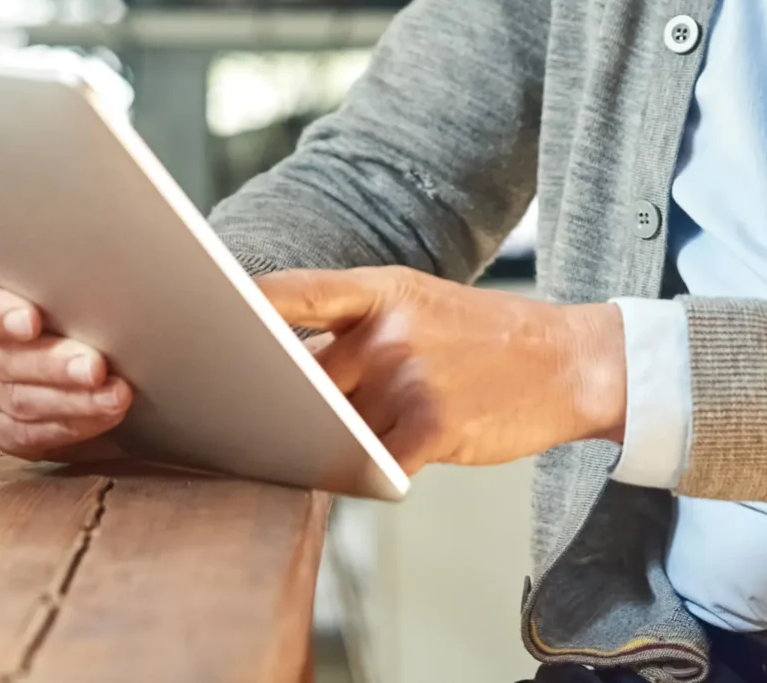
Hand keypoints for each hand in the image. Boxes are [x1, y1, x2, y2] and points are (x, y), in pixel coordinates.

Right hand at [0, 272, 130, 461]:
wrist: (85, 343)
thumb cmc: (78, 295)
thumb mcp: (69, 272)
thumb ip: (74, 266)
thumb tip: (114, 234)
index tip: (30, 320)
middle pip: (2, 357)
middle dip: (53, 364)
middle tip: (95, 365)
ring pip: (21, 399)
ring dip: (73, 400)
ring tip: (115, 395)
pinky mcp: (2, 425)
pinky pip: (30, 433)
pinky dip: (72, 425)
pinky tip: (104, 415)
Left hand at [257, 267, 624, 473]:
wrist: (572, 362)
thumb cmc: (491, 340)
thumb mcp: (425, 308)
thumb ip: (359, 332)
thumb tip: (288, 365)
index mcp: (385, 291)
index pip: (296, 292)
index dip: (242, 303)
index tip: (195, 309)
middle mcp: (390, 330)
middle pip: (301, 376)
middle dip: (277, 400)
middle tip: (243, 414)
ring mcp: (410, 378)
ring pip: (332, 426)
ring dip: (323, 443)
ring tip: (323, 445)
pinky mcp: (431, 428)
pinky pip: (371, 466)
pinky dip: (364, 475)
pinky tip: (378, 471)